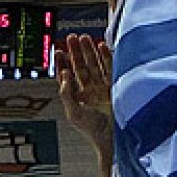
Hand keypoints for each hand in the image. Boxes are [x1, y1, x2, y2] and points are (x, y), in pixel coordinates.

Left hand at [59, 34, 112, 150]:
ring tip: (84, 38)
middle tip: (71, 38)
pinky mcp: (117, 86)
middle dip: (76, 52)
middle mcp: (91, 91)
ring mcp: (104, 88)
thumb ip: (66, 93)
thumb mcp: (73, 112)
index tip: (59, 51)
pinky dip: (106, 56)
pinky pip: (111, 67)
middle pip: (81, 67)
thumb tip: (64, 75)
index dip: (63, 64)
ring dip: (89, 51)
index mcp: (79, 98)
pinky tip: (101, 46)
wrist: (116, 139)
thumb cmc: (94, 131)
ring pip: (95, 64)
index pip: (68, 77)